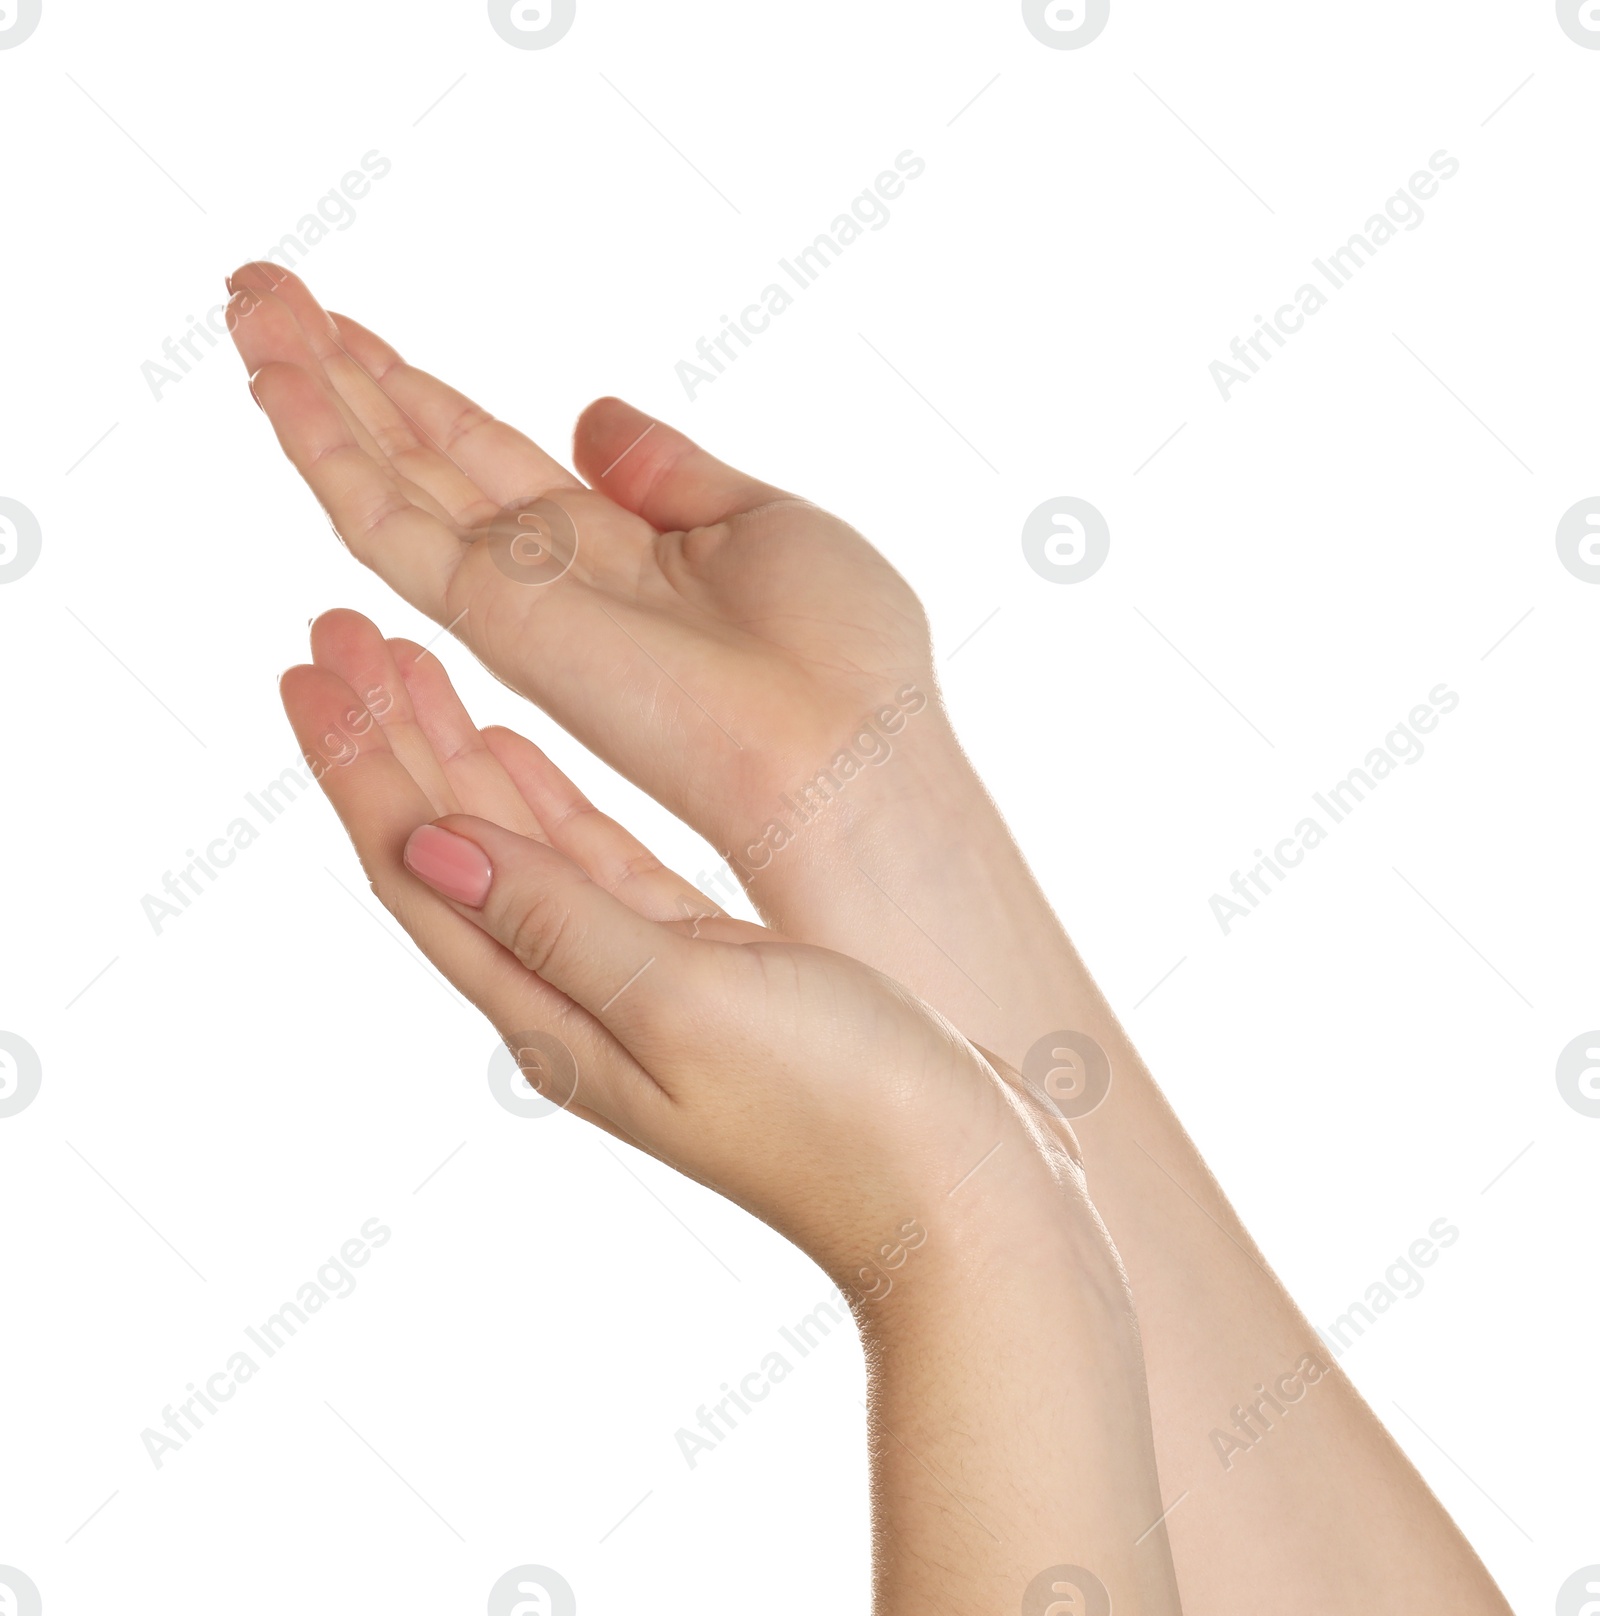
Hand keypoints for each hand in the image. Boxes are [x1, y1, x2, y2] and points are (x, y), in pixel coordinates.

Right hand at [228, 263, 942, 875]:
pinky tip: (277, 383)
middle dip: (344, 377)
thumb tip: (596, 415)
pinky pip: (386, 526)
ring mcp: (517, 599)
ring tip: (247, 310)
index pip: (490, 455)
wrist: (847, 753)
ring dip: (313, 396)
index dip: (420, 393)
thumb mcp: (764, 523)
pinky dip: (328, 450)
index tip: (352, 328)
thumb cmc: (844, 658)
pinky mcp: (497, 621)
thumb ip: (668, 471)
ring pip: (386, 483)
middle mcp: (553, 573)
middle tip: (264, 294)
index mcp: (621, 547)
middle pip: (422, 458)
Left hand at [280, 611, 1081, 1284]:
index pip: (416, 868)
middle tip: (337, 631)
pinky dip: (542, 802)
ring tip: (404, 666)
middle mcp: (569, 998)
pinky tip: (514, 752)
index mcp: (551, 1014)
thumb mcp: (686, 1006)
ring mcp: (628, 981)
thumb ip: (557, 921)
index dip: (358, 763)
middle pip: (443, 847)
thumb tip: (425, 842)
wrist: (955, 1192)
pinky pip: (587, 866)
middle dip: (386, 738)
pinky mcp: (692, 967)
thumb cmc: (841, 1109)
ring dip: (450, 754)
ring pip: (508, 846)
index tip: (314, 664)